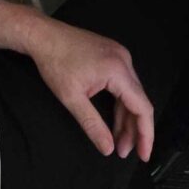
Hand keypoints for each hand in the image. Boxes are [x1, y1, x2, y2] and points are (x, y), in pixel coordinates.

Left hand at [27, 15, 153, 161]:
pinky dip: (120, 102)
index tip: (143, 154)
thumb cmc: (54, 61)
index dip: (146, 134)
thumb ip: (92, 125)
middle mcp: (123, 59)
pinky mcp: (112, 54)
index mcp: (117, 69)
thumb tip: (107, 148)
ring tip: (119, 141)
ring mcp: (119, 55)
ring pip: (131, 93)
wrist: (42, 35)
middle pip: (139, 100)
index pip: (142, 107)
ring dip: (126, 117)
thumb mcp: (71, 98)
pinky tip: (115, 119)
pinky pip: (123, 82)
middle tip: (124, 151)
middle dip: (134, 129)